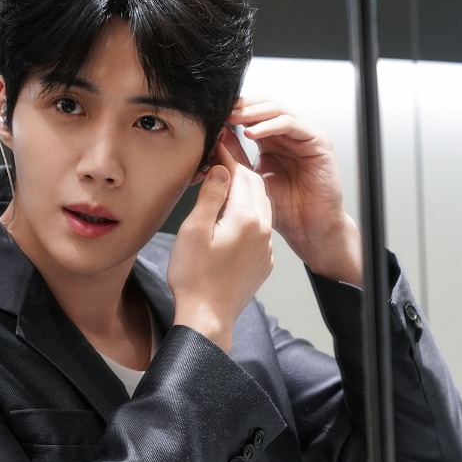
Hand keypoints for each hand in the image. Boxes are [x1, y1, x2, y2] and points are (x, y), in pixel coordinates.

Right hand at [168, 137, 273, 352]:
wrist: (208, 317)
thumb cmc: (195, 277)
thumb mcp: (194, 229)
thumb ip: (211, 195)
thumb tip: (223, 169)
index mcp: (246, 217)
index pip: (241, 174)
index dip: (227, 156)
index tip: (216, 145)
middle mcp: (263, 230)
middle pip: (255, 186)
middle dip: (238, 170)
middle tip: (219, 160)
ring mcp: (266, 247)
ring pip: (261, 206)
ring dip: (245, 192)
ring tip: (225, 184)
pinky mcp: (264, 262)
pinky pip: (262, 228)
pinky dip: (250, 215)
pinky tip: (233, 217)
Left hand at [227, 98, 361, 286]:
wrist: (309, 229)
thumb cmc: (284, 210)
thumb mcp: (251, 179)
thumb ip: (237, 156)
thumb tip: (218, 134)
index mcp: (273, 139)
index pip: (252, 112)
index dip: (233, 111)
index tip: (211, 117)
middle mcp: (289, 134)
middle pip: (264, 104)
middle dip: (241, 107)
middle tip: (222, 112)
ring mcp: (305, 135)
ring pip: (277, 110)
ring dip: (253, 113)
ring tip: (234, 118)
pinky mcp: (319, 141)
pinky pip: (292, 124)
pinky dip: (271, 125)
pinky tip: (252, 133)